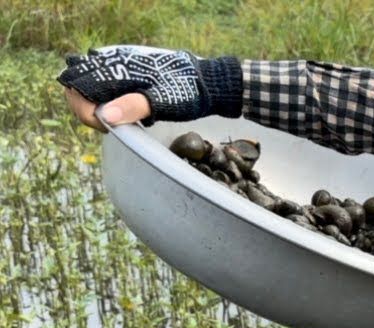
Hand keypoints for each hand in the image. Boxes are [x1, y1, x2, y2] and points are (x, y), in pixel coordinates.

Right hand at [58, 46, 241, 129]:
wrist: (208, 83)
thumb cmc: (186, 91)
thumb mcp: (161, 100)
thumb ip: (133, 106)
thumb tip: (105, 116)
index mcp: (115, 67)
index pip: (77, 88)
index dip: (85, 111)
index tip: (107, 127)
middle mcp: (112, 66)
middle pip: (78, 89)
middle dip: (86, 111)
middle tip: (110, 128)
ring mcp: (118, 72)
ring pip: (90, 92)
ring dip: (96, 109)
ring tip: (116, 123)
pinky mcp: (127, 80)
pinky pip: (104, 92)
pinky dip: (107, 105)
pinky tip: (122, 115)